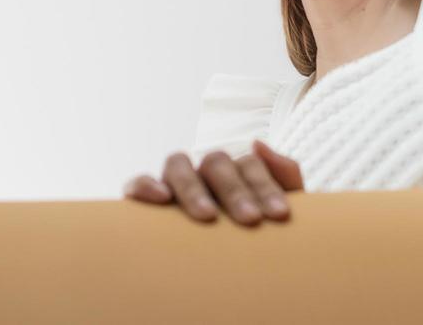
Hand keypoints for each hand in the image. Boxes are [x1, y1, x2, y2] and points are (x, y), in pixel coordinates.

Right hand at [123, 140, 303, 225]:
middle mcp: (203, 172)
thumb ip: (284, 176)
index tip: (279, 216)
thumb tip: (258, 143)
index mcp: (236, 172)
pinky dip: (146, 184)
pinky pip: (138, 182)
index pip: (249, 164)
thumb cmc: (257, 242)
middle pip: (216, 162)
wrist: (235, 279)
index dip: (265, 187)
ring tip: (207, 215)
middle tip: (251, 220)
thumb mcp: (276, 213)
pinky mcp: (144, 199)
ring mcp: (173, 182)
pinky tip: (161, 198)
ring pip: (177, 163)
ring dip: (193, 187)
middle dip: (235, 190)